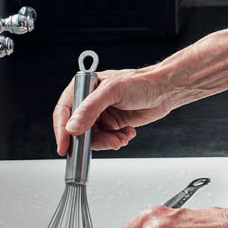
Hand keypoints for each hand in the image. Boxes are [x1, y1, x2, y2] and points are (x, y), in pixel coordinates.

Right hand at [52, 64, 179, 155]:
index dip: (62, 130)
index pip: (64, 111)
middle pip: (78, 129)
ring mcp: (101, 114)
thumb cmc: (141, 82)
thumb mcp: (113, 91)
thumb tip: (72, 127)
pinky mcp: (112, 124)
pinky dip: (115, 141)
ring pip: (93, 138)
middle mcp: (90, 102)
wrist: (164, 90)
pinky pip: (106, 140)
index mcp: (84, 87)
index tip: (64, 146)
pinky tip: (127, 133)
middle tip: (107, 140)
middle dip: (91, 139)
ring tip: (120, 137)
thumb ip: (90, 109)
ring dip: (107, 141)